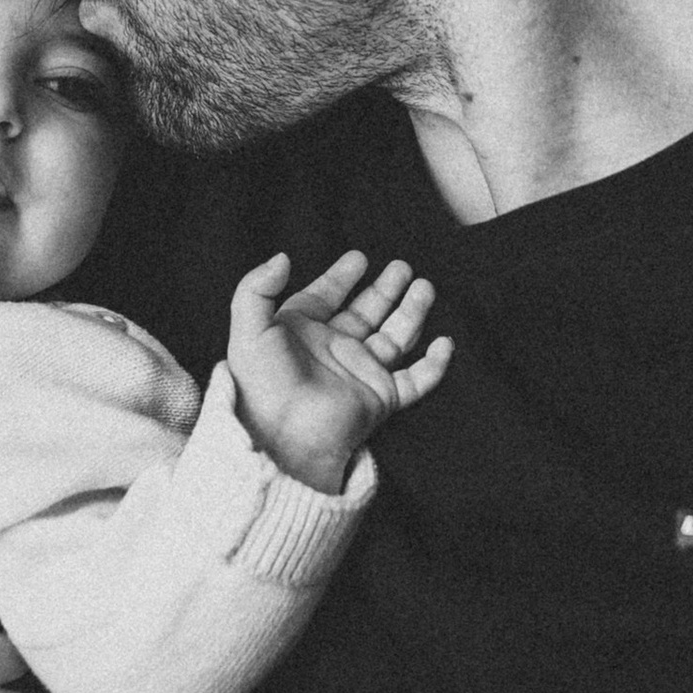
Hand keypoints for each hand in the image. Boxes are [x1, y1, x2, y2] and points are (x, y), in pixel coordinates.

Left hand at [226, 252, 450, 493]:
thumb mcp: (248, 328)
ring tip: (425, 287)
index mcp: (302, 332)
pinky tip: (444, 343)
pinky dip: (434, 365)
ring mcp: (359, 373)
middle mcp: (334, 350)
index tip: (359, 258)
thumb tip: (282, 258)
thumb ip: (257, 288)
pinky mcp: (380, 398)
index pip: (325, 297)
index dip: (342, 277)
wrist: (282, 435)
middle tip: (403, 267)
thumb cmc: (261, 384)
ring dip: (411, 313)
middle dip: (386, 289)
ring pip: (394, 337)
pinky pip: (416, 380)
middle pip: (366, 312)